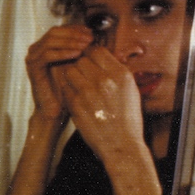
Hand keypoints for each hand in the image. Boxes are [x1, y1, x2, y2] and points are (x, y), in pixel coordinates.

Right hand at [25, 25, 93, 121]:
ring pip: (50, 40)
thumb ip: (81, 49)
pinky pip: (47, 54)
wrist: (56, 109)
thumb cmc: (68, 88)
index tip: (93, 33)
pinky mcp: (33, 68)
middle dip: (74, 33)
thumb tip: (95, 35)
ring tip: (85, 45)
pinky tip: (76, 55)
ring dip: (69, 41)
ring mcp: (33, 58)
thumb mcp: (77, 64)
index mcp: (46, 46)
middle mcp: (37, 50)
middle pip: (55, 31)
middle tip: (90, 38)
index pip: (62, 29)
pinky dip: (62, 52)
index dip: (77, 28)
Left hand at [50, 46, 148, 171]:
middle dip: (80, 66)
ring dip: (71, 76)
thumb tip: (99, 58)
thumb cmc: (126, 117)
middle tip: (83, 76)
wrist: (121, 143)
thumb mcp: (129, 88)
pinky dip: (68, 90)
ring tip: (78, 86)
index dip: (90, 55)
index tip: (89, 62)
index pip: (97, 51)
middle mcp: (104, 80)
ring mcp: (88, 92)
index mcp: (120, 74)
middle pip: (81, 60)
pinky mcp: (75, 104)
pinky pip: (65, 88)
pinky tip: (76, 98)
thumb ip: (114, 71)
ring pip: (70, 71)